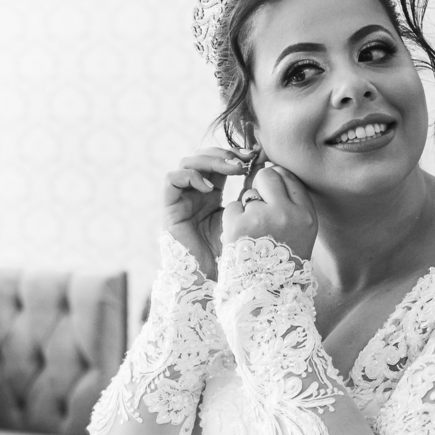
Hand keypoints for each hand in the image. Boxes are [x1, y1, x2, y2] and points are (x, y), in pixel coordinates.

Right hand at [163, 147, 254, 278]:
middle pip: (203, 156)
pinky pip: (171, 179)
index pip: (219, 161)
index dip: (235, 153)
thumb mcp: (246, 217)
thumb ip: (250, 193)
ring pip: (187, 162)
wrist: (214, 281)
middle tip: (244, 159)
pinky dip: (189, 177)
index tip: (256, 154)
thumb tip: (264, 165)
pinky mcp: (169, 208)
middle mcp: (194, 192)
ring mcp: (182, 199)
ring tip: (232, 169)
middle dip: (224, 153)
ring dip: (210, 160)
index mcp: (212, 192)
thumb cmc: (232, 253)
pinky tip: (209, 187)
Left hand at [221, 164, 317, 259]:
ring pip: (248, 193)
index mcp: (306, 216)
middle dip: (260, 185)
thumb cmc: (283, 262)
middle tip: (259, 205)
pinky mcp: (238, 225)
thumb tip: (275, 172)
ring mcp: (261, 217)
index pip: (290, 179)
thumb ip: (292, 205)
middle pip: (268, 175)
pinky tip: (240, 237)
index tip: (273, 192)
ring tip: (253, 232)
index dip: (278, 181)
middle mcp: (286, 213)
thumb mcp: (301, 233)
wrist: (266, 293)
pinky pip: (232, 207)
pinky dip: (232, 220)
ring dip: (247, 208)